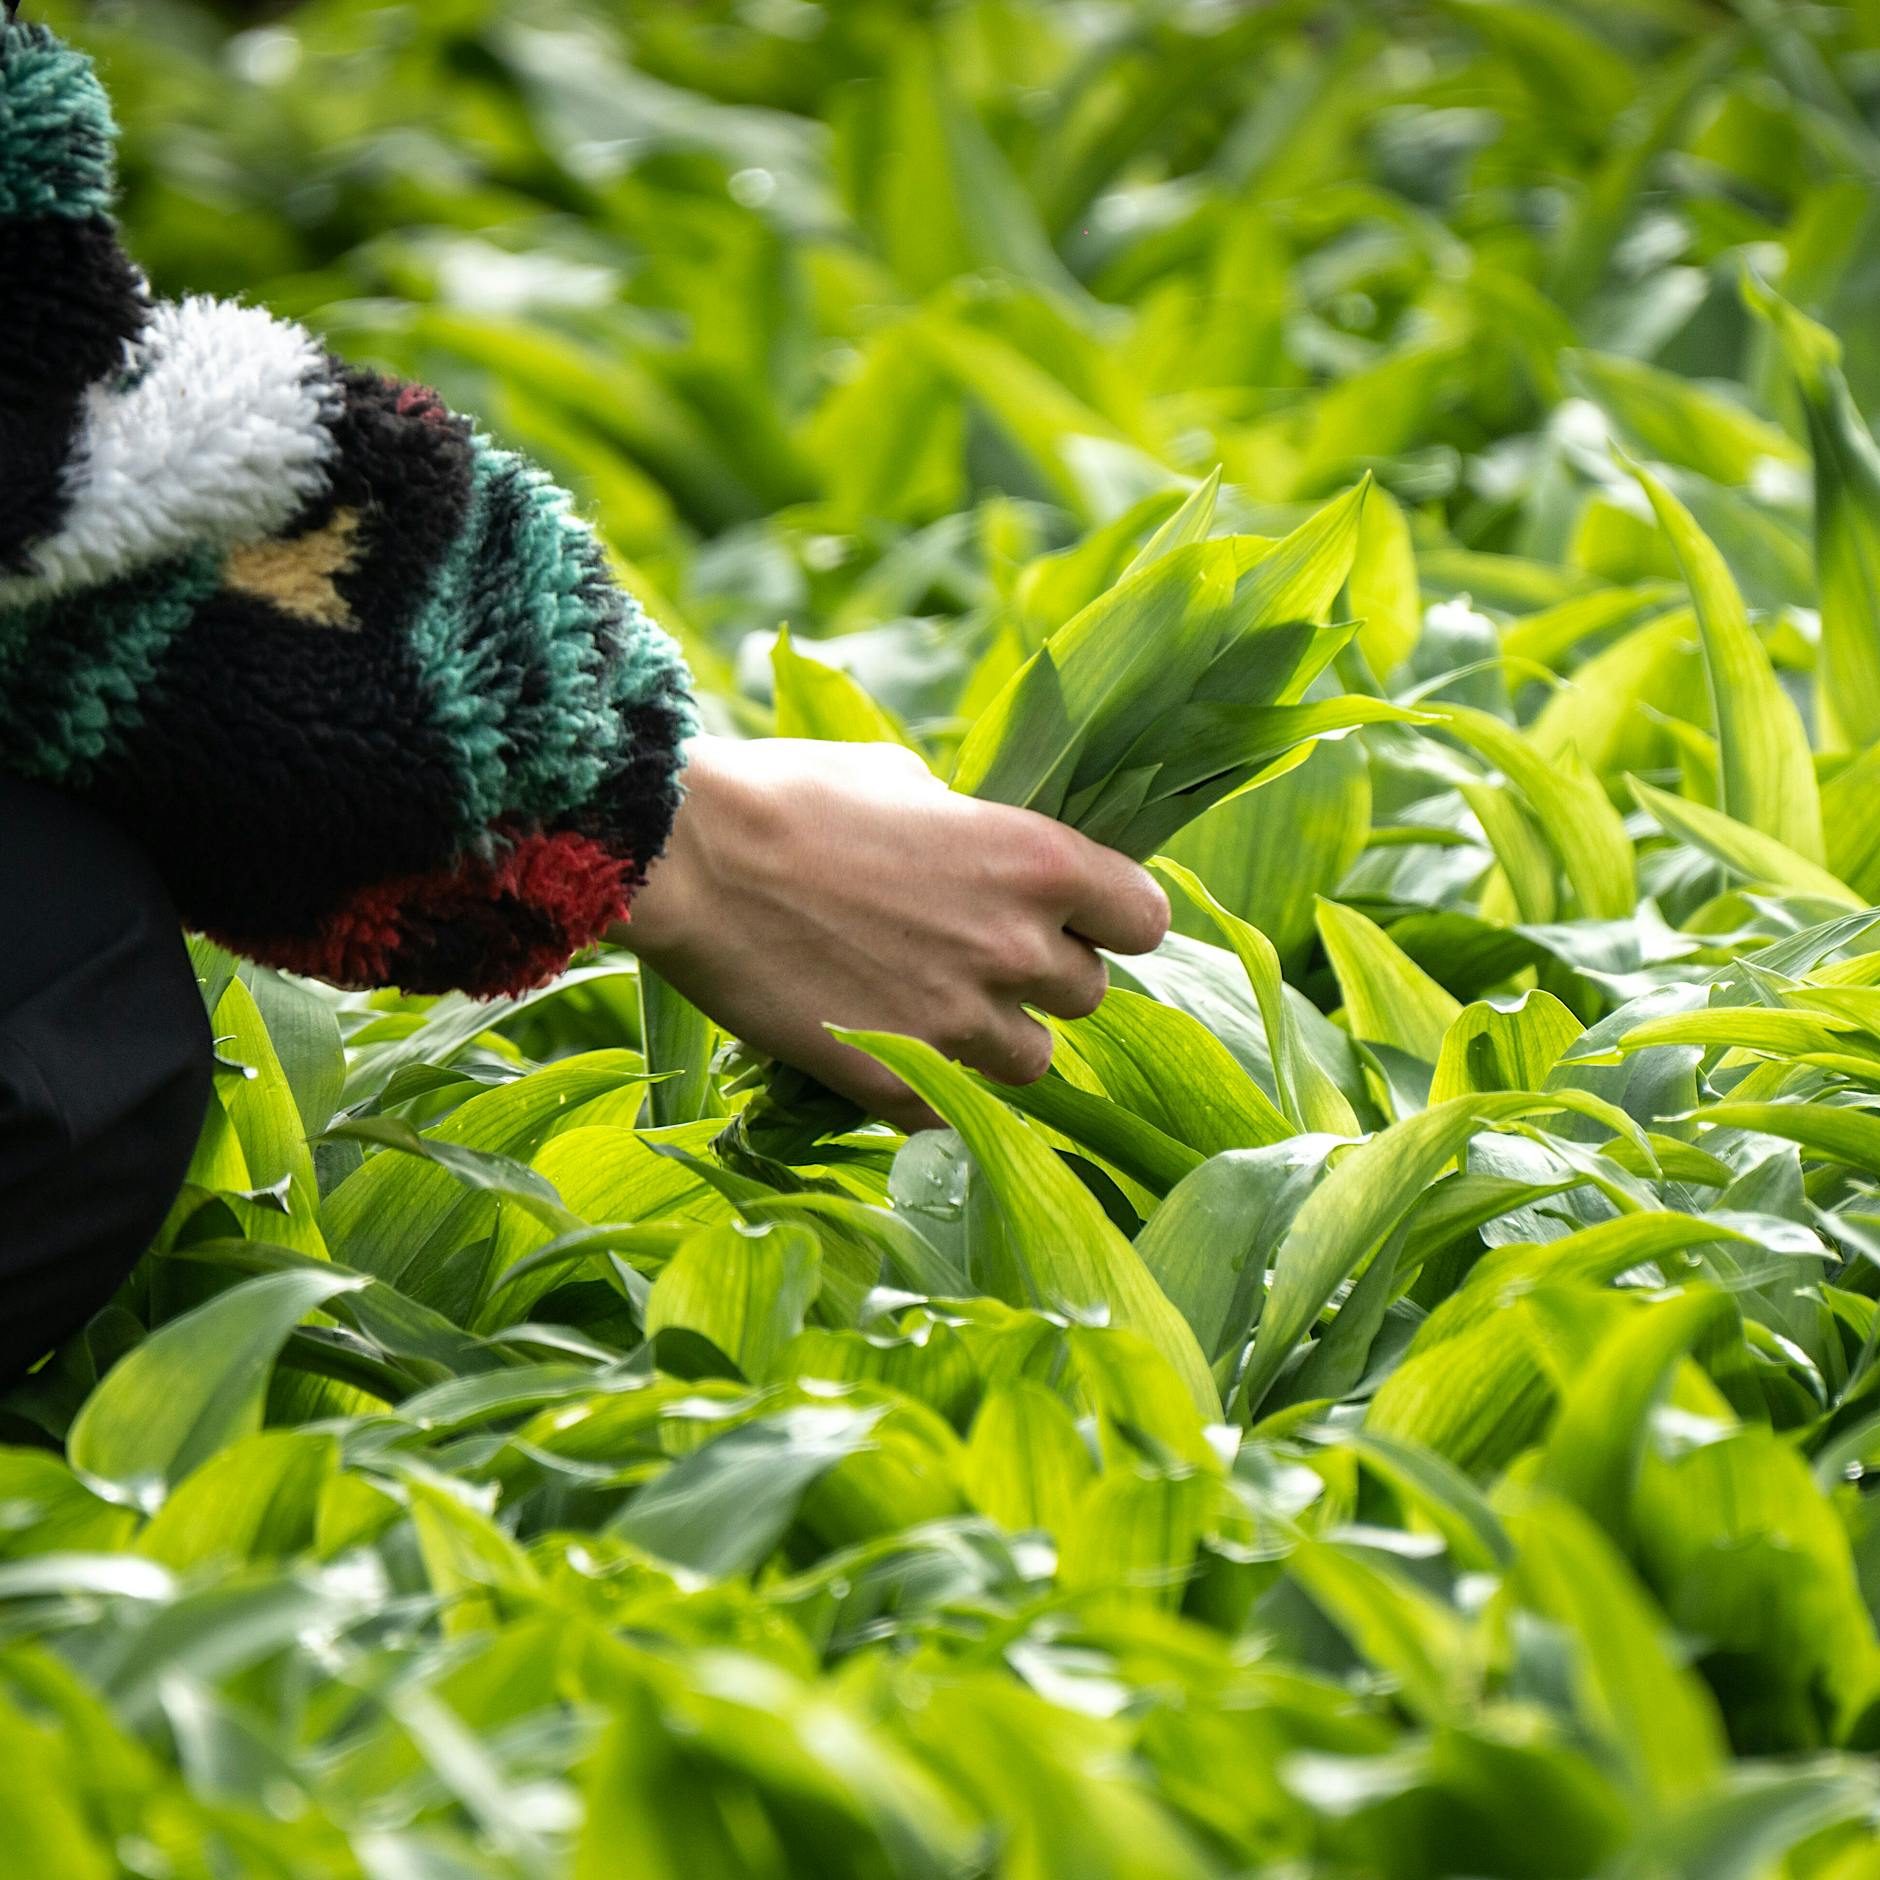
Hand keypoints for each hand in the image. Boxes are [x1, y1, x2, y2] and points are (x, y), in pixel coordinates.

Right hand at [610, 737, 1169, 1131]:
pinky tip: (885, 1043)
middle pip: (1090, 996)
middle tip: (983, 956)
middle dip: (1044, 979)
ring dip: (999, 1039)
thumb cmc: (789, 794)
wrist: (683, 859)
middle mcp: (1016, 949)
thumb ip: (968, 826)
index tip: (1080, 919)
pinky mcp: (897, 1083)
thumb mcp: (904, 778)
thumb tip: (979, 846)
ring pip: (1033, 1063)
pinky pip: (955, 1107)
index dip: (1114, 920)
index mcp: (1037, 861)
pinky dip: (932, 1083)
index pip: (1145, 920)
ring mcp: (958, 1025)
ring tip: (936, 1008)